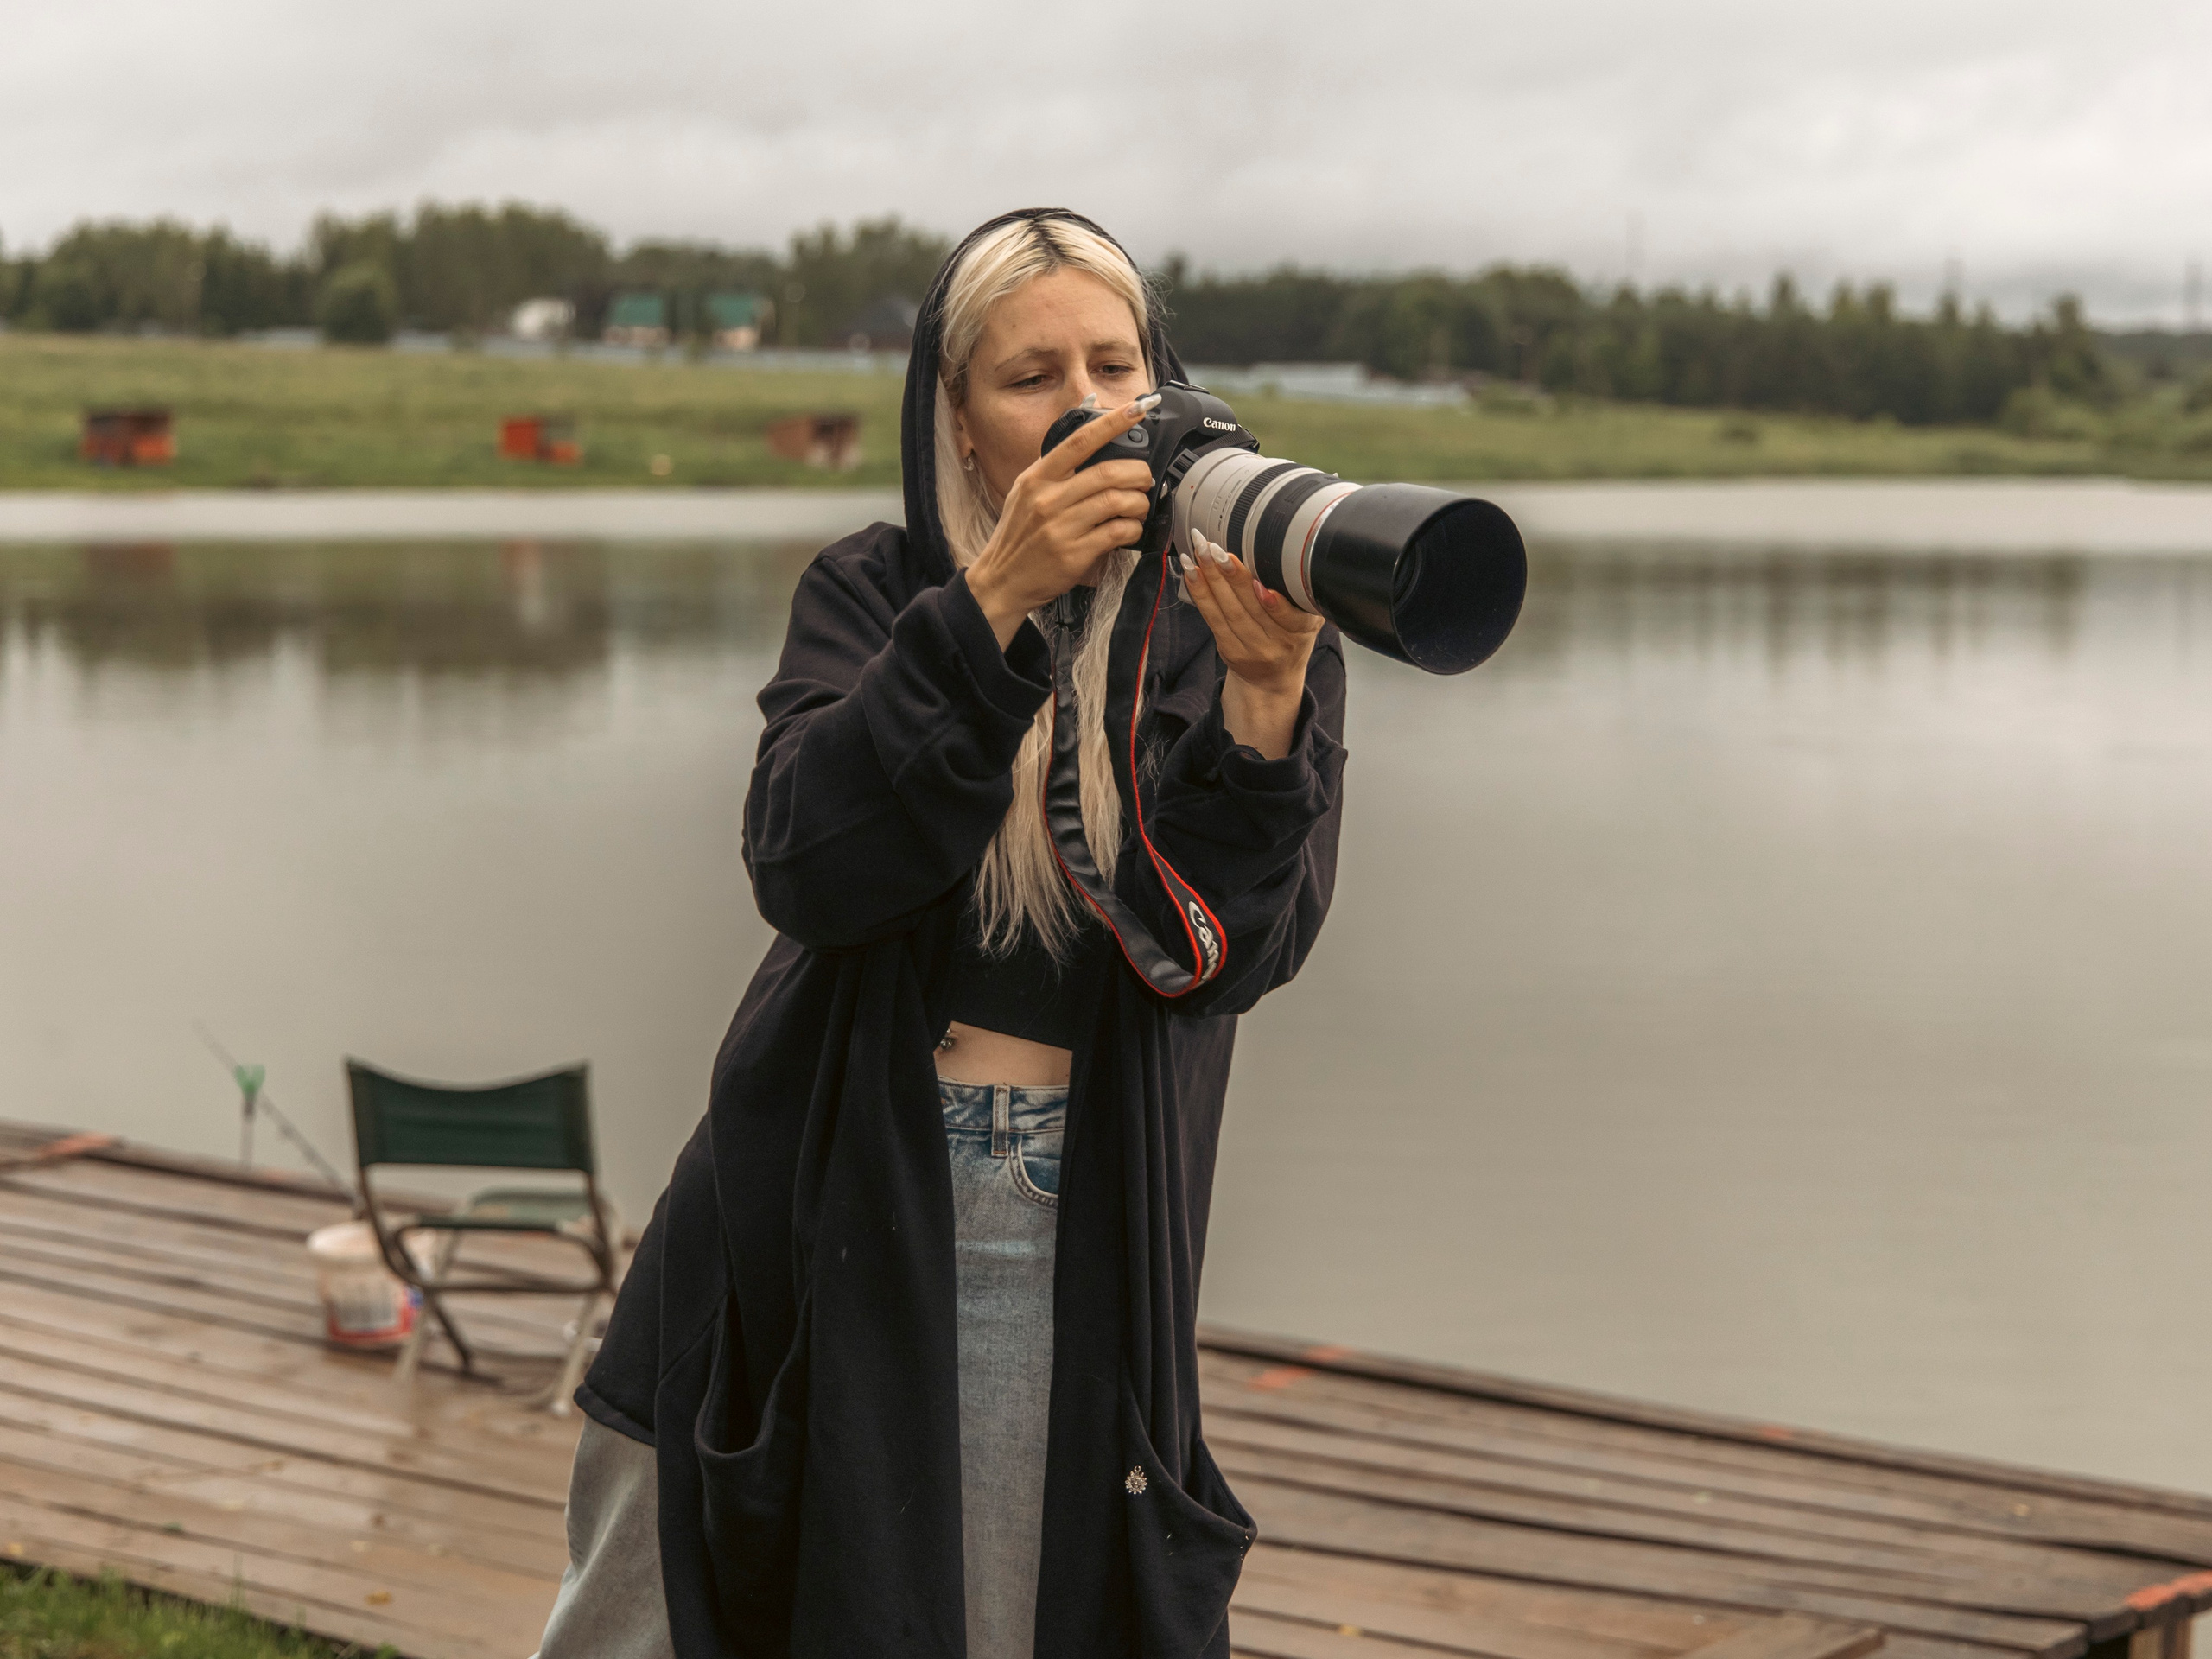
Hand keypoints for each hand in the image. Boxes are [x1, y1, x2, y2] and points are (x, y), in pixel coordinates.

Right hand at [965, 393, 1161, 647]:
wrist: (1002, 581)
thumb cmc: (1019, 537)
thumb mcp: (1025, 493)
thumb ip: (1054, 470)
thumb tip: (1089, 440)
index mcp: (1037, 478)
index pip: (1080, 441)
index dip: (1112, 423)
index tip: (1137, 409)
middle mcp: (1047, 499)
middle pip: (1108, 472)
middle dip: (1138, 473)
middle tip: (1144, 479)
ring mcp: (1061, 527)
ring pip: (1117, 502)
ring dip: (1139, 503)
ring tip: (1139, 507)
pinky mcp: (1074, 554)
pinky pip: (1117, 533)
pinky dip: (1132, 529)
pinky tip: (1130, 530)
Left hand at [1180, 533, 1322, 760]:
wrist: (1273, 680)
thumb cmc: (1291, 637)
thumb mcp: (1308, 618)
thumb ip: (1299, 594)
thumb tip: (1279, 550)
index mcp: (1303, 632)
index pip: (1290, 619)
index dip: (1274, 603)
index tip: (1259, 584)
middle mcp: (1278, 645)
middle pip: (1251, 610)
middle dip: (1231, 577)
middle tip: (1214, 549)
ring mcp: (1251, 651)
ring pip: (1228, 613)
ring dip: (1209, 581)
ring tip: (1197, 554)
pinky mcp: (1229, 651)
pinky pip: (1212, 620)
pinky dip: (1201, 594)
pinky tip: (1192, 573)